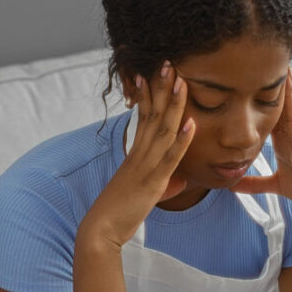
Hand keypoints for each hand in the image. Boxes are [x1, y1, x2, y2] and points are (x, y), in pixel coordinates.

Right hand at [81, 62, 195, 246]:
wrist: (100, 230)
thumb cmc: (118, 213)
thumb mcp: (143, 193)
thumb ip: (163, 182)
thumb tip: (182, 180)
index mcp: (135, 154)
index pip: (143, 117)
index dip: (149, 93)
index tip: (153, 72)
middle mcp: (139, 154)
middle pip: (152, 114)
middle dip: (161, 88)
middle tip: (168, 62)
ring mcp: (145, 166)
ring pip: (162, 129)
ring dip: (173, 104)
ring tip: (181, 80)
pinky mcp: (152, 182)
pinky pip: (169, 157)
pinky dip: (181, 139)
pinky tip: (191, 122)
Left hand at [233, 69, 291, 222]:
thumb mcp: (276, 185)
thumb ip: (254, 184)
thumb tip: (232, 185)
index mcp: (284, 142)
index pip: (270, 115)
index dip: (260, 96)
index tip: (249, 77)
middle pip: (282, 108)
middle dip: (275, 86)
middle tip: (269, 59)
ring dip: (290, 98)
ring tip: (285, 76)